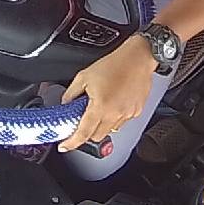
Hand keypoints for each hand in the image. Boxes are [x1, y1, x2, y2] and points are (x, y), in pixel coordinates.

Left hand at [57, 37, 159, 152]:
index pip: (83, 133)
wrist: (138, 58)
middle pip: (96, 136)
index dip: (72, 143)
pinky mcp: (136, 112)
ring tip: (102, 105)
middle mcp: (115, 114)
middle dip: (87, 132)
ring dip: (102, 124)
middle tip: (83, 119)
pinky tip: (113, 102)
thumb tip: (65, 104)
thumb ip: (71, 93)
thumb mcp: (84, 76)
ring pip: (110, 130)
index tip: (64, 146)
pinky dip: (115, 117)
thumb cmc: (115, 64)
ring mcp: (127, 114)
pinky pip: (122, 122)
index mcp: (101, 106)